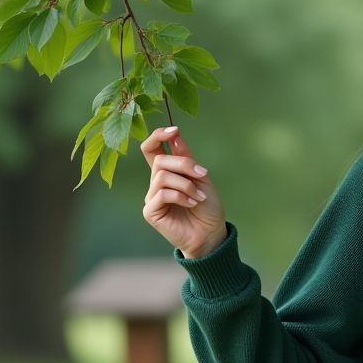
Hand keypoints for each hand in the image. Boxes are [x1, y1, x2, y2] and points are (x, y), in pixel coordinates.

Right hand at [141, 127, 227, 258]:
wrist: (211, 233)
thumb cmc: (207, 207)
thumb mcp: (200, 177)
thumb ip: (185, 157)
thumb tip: (174, 134)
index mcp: (167, 172)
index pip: (151, 148)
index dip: (158, 136)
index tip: (174, 130)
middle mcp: (156, 183)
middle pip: (159, 160)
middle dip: (183, 164)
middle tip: (201, 174)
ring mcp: (152, 197)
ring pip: (161, 176)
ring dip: (186, 184)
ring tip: (199, 195)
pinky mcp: (151, 212)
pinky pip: (162, 194)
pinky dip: (181, 195)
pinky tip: (192, 203)